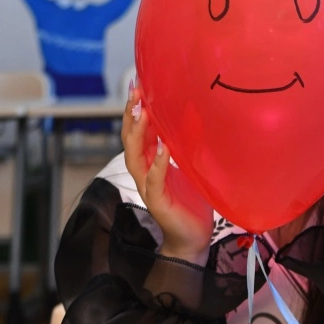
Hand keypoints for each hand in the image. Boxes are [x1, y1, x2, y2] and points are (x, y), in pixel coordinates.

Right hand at [121, 88, 213, 261]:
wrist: (193, 237)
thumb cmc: (191, 201)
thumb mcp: (189, 167)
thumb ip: (184, 146)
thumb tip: (192, 119)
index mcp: (150, 162)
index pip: (138, 132)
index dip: (135, 110)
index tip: (137, 86)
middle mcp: (144, 172)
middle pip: (130, 140)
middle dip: (131, 115)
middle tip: (135, 92)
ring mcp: (148, 186)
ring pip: (135, 157)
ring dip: (139, 134)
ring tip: (144, 113)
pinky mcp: (158, 201)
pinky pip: (154, 179)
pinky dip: (158, 163)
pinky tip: (164, 148)